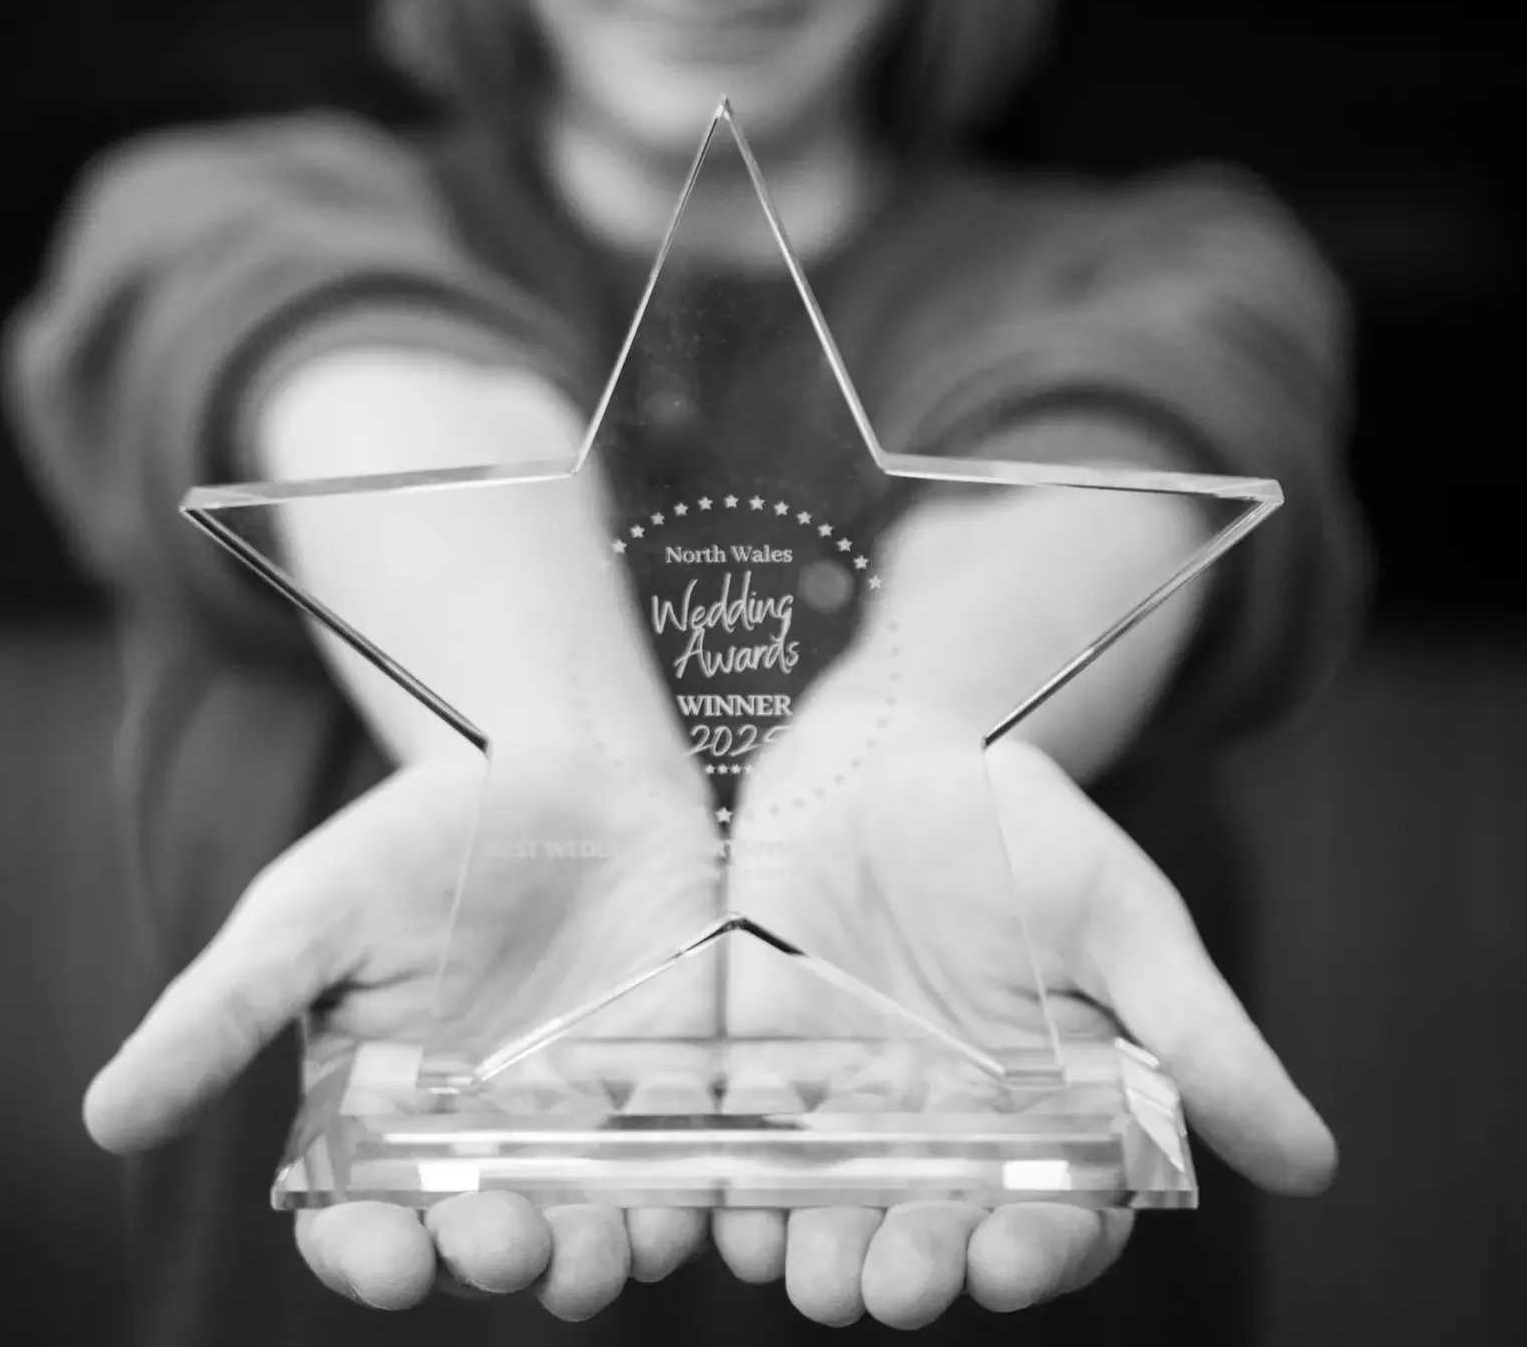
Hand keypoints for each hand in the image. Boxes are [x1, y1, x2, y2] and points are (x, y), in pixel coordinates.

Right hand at [85, 752, 722, 1317]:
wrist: (560, 762)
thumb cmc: (416, 839)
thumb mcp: (309, 914)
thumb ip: (219, 1015)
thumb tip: (101, 1118)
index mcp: (381, 1128)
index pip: (362, 1228)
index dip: (368, 1258)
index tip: (379, 1254)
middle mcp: (482, 1150)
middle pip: (479, 1247)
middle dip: (488, 1257)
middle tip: (501, 1235)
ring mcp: (582, 1129)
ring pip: (588, 1233)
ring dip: (589, 1258)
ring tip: (590, 1242)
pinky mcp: (671, 1091)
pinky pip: (685, 1168)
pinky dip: (691, 1196)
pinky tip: (689, 1194)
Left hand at [709, 719, 1336, 1324]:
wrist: (894, 757)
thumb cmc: (1030, 836)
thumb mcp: (1122, 918)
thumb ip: (1199, 1039)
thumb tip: (1315, 1164)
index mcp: (1054, 1126)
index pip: (1058, 1220)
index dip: (1039, 1248)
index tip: (1013, 1256)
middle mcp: (952, 1143)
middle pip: (936, 1236)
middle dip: (915, 1266)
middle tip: (896, 1278)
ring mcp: (854, 1115)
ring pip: (835, 1214)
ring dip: (817, 1247)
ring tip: (806, 1263)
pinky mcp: (765, 1075)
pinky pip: (745, 1147)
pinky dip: (730, 1179)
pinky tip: (722, 1197)